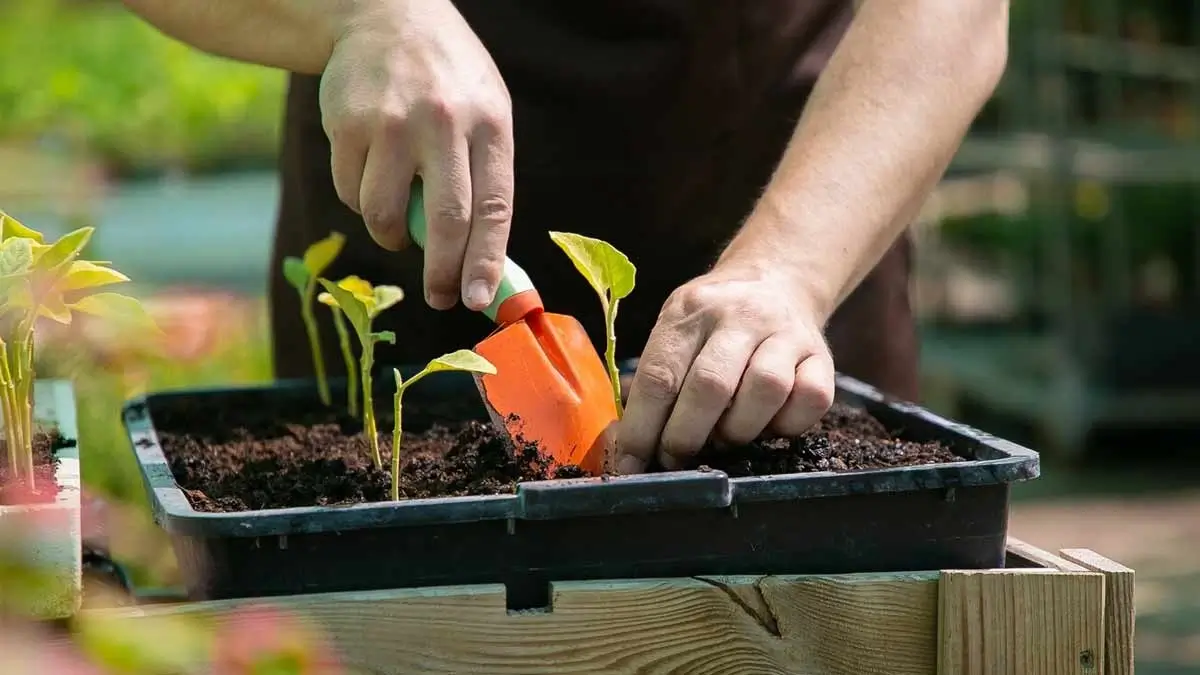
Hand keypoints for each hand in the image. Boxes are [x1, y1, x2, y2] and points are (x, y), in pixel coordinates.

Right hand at [319, 0, 513, 311]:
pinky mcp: (346, 123)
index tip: (479, 300)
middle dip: (441, 273)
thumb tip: (480, 267)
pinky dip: (360, 200)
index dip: (486, 261)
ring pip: (385, 215)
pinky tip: (370, 171)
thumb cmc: (447, 83)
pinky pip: (350, 193)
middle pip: (445, 221)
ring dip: (390, 235)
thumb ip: (484, 182)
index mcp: (488, 124)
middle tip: (439, 299)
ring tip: (397, 219)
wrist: (385, 15)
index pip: (493, 208)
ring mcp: (391, 122)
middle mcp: (443, 122)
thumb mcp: (484, 115)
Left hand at [615, 263, 835, 473]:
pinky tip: (768, 424)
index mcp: (691, 310)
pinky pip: (812, 399)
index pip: (660, 375)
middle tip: (674, 459)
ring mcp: (785, 333)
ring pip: (766, 390)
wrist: (776, 280)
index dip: (642, 429)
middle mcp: (740, 315)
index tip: (630, 463)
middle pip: (711, 386)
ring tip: (723, 438)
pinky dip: (788, 425)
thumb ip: (656, 380)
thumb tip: (630, 448)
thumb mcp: (675, 328)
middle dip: (685, 437)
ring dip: (737, 431)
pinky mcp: (822, 355)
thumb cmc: (712, 322)